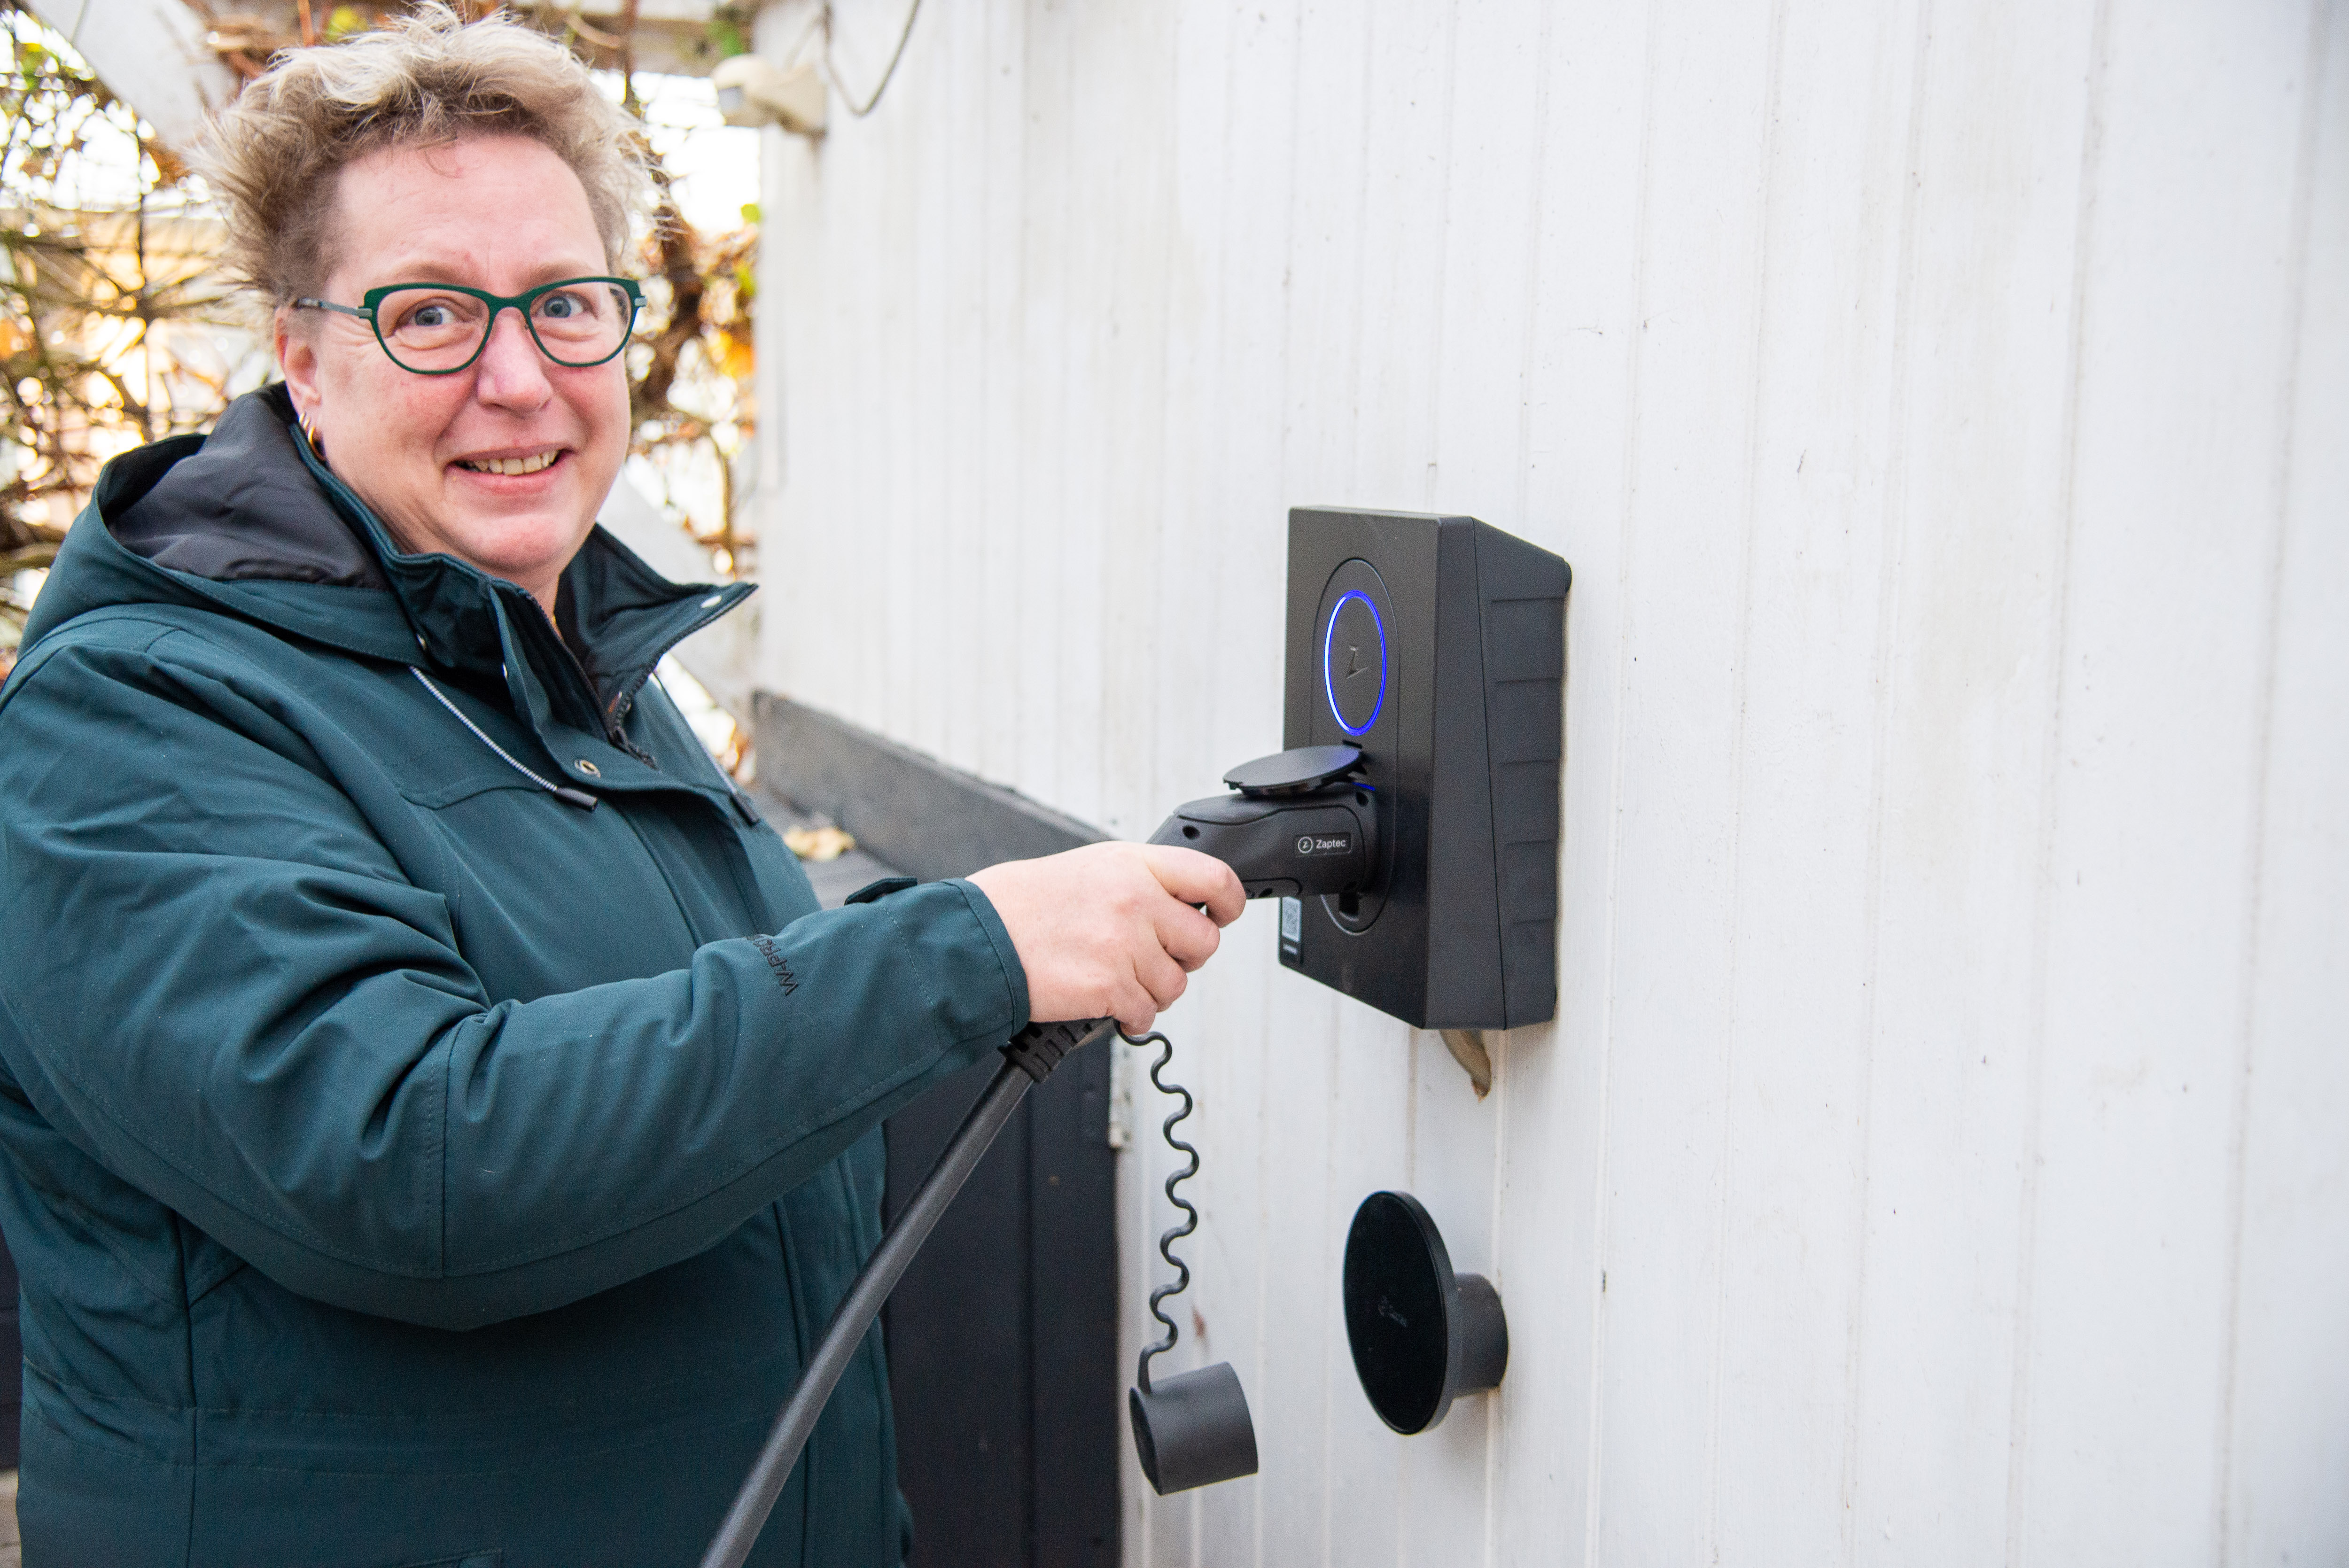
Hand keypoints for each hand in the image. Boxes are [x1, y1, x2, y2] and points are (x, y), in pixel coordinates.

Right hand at [966, 843, 1245, 1032]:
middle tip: (1154, 959)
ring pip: (1176, 984)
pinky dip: (1133, 1018)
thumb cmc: (1021, 905)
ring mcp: (1124, 945)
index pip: (1213, 877)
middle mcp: (1135, 900)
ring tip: (1119, 981)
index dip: (1229, 903)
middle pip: (1203, 941)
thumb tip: (1178, 906)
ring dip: (1153, 991)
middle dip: (1183, 958)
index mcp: (1133, 864)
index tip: (1224, 915)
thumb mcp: (1088, 868)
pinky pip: (1147, 1014)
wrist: (976, 938)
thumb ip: (1138, 882)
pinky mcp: (1109, 987)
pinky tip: (1112, 1007)